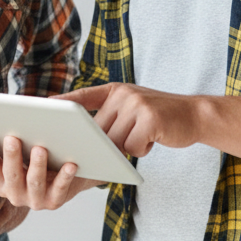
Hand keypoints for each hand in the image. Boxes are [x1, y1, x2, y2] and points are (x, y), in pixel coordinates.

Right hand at [0, 131, 98, 209]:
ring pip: (34, 182)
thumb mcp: (21, 149)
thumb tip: (8, 116)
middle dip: (11, 156)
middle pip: (11, 174)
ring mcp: (34, 200)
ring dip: (37, 165)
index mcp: (0, 181)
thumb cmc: (34, 156)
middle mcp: (14, 194)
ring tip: (40, 148)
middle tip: (12, 137)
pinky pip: (60, 189)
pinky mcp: (54, 202)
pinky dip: (65, 177)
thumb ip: (10, 138)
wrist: (61, 177)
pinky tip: (70, 164)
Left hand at [59, 83, 194, 157]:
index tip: (44, 106)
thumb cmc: (160, 118)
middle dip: (105, 143)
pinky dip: (142, 150)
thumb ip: (111, 117)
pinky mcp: (151, 119)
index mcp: (115, 90)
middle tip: (120, 144)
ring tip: (145, 136)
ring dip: (127, 147)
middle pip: (99, 129)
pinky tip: (154, 139)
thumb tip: (87, 141)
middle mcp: (123, 94)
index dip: (64, 102)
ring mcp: (137, 104)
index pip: (84, 96)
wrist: (195, 115)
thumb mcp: (133, 109)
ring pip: (115, 141)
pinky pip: (132, 146)